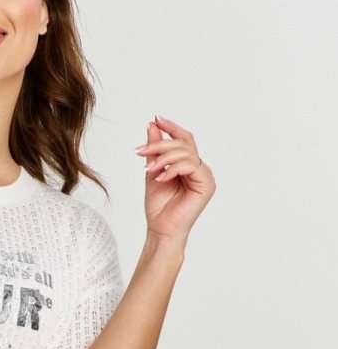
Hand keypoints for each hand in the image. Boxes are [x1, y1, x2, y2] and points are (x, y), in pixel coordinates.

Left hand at [135, 114, 216, 243]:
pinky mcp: (207, 184)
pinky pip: (191, 165)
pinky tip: (159, 178)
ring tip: (148, 170)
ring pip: (186, 153)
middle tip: (140, 151)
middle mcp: (200, 168)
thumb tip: (152, 125)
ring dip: (163, 157)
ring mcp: (205, 176)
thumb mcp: (152, 171)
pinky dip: (172, 169)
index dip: (171, 127)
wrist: (161, 230)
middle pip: (183, 143)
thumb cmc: (159, 207)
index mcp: (189, 165)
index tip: (155, 118)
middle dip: (160, 145)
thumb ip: (154, 150)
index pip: (184, 139)